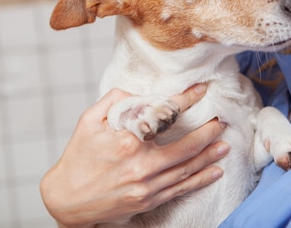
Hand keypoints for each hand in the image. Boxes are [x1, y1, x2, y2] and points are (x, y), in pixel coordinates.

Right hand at [40, 83, 228, 227]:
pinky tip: (215, 171)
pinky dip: (201, 180)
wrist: (66, 200)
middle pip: (186, 146)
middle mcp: (141, 165)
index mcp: (128, 140)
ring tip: (225, 144)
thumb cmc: (78, 158)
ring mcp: (147, 186)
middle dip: (208, 132)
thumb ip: (114, 100)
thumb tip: (139, 92)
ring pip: (188, 169)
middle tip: (221, 121)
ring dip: (209, 155)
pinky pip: (181, 189)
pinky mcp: (148, 200)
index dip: (187, 100)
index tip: (201, 91)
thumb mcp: (89, 121)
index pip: (166, 115)